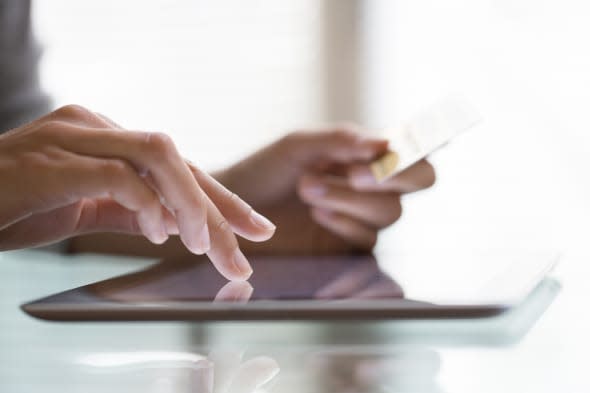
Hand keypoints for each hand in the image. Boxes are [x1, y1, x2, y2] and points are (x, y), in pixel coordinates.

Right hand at [0, 105, 274, 279]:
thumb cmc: (13, 204)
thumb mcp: (82, 209)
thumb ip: (128, 210)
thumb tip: (176, 224)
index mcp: (107, 138)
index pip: (178, 165)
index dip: (221, 198)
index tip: (255, 228)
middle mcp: (96, 127)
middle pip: (178, 159)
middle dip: (220, 206)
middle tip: (245, 249)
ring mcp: (73, 136)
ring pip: (158, 156)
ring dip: (191, 203)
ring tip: (205, 245)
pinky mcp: (52, 158)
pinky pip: (117, 176)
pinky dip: (147, 204)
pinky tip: (158, 232)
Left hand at [215, 127, 434, 253]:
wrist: (233, 211)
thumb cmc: (266, 171)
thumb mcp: (298, 146)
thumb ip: (340, 140)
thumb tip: (384, 143)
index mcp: (365, 153)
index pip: (413, 151)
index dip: (412, 153)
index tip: (386, 154)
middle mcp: (372, 184)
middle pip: (417, 183)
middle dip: (389, 177)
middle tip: (352, 174)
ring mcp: (362, 216)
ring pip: (391, 211)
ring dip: (352, 199)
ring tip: (308, 188)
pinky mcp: (347, 246)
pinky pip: (367, 238)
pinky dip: (345, 224)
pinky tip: (316, 214)